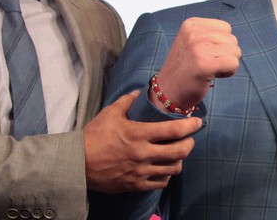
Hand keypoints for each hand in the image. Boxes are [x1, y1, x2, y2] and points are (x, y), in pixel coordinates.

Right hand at [84, 91, 201, 192]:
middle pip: (179, 152)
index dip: (190, 126)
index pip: (173, 131)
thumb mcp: (109, 113)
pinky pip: (160, 182)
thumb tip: (138, 92)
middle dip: (189, 144)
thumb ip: (126, 101)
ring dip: (179, 160)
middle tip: (189, 139)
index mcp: (138, 134)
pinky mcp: (136, 185)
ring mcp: (141, 171)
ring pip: (173, 169)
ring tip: (177, 154)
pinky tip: (163, 168)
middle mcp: (143, 154)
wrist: (78, 163)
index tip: (198, 123)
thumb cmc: (94, 136)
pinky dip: (166, 175)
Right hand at [154, 17, 240, 111]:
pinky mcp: (204, 64)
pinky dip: (228, 72)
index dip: (221, 43)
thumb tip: (233, 38)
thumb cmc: (185, 67)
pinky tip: (212, 75)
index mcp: (191, 24)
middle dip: (225, 54)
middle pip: (232, 40)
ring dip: (226, 64)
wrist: (168, 91)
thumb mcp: (192, 41)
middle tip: (206, 64)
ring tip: (208, 69)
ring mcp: (198, 48)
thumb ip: (210, 34)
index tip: (205, 53)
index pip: (226, 28)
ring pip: (235, 51)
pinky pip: (233, 64)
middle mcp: (194, 32)